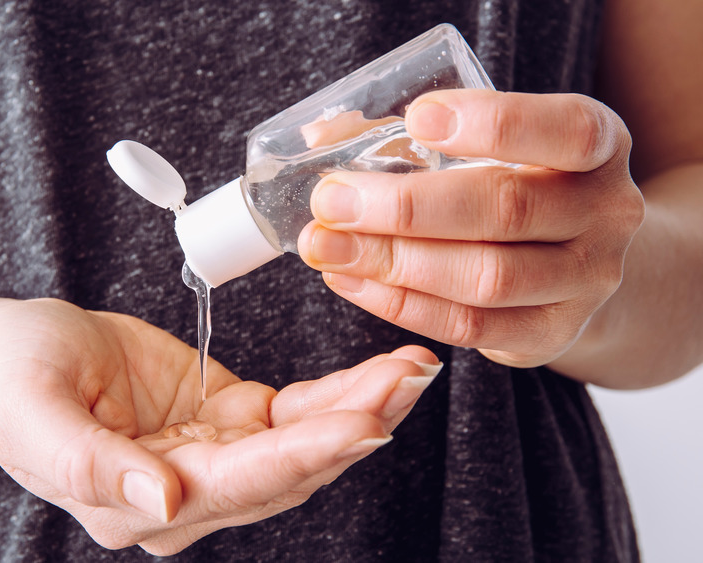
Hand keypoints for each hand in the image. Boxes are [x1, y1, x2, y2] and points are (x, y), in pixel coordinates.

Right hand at [0, 299, 438, 554]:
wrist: (20, 353)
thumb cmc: (16, 378)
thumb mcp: (32, 412)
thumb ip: (87, 461)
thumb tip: (159, 499)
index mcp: (135, 504)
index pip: (237, 485)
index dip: (303, 454)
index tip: (364, 420)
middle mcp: (185, 494)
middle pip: (287, 471)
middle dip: (355, 426)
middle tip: (411, 381)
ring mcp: (211, 459)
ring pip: (303, 447)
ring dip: (360, 409)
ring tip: (411, 369)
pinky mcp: (227, 422)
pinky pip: (295, 415)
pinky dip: (338, 395)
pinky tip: (378, 374)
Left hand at [298, 90, 644, 368]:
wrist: (578, 263)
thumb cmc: (517, 184)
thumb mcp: (492, 146)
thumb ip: (415, 135)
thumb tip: (321, 137)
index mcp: (599, 146)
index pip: (565, 130)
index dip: (493, 123)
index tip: (416, 119)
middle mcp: (606, 213)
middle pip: (506, 209)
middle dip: (406, 207)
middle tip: (332, 201)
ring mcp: (586, 282)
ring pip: (485, 278)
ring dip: (393, 263)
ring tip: (326, 247)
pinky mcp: (550, 334)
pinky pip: (469, 326)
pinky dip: (401, 305)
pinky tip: (350, 281)